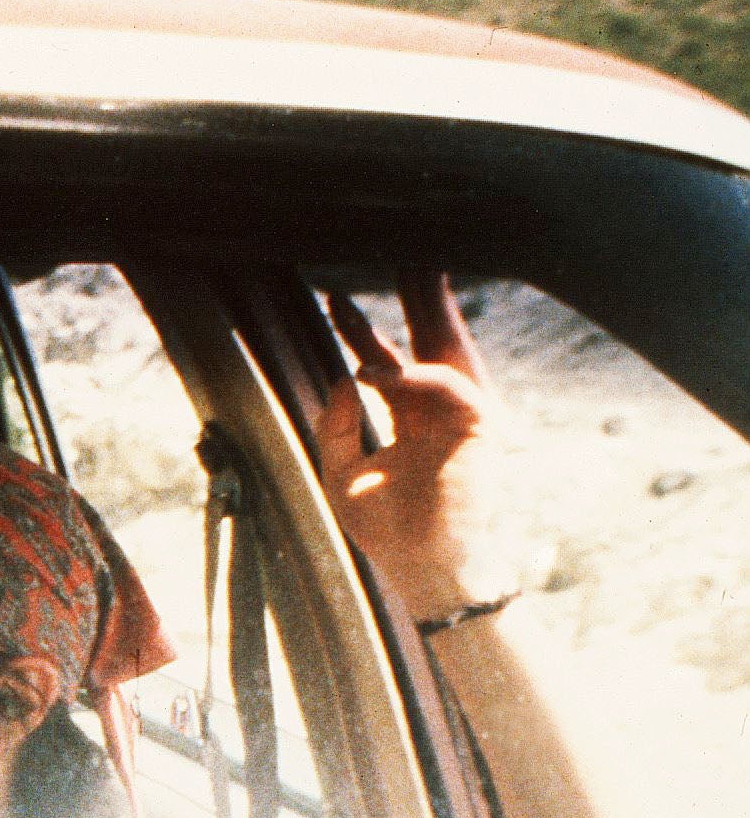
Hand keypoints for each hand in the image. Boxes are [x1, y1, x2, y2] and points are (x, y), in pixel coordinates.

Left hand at [315, 271, 498, 617]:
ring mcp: (465, 416)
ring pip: (450, 349)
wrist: (422, 568)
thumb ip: (336, 423)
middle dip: (418, 296)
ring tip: (412, 266)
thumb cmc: (387, 529)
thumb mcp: (342, 471)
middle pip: (430, 341)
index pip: (389, 361)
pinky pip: (449, 386)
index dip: (363, 330)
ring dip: (432, 307)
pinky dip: (413, 374)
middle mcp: (441, 410)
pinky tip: (374, 370)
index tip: (336, 300)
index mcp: (412, 418)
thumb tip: (341, 376)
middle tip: (403, 249)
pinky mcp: (481, 429)